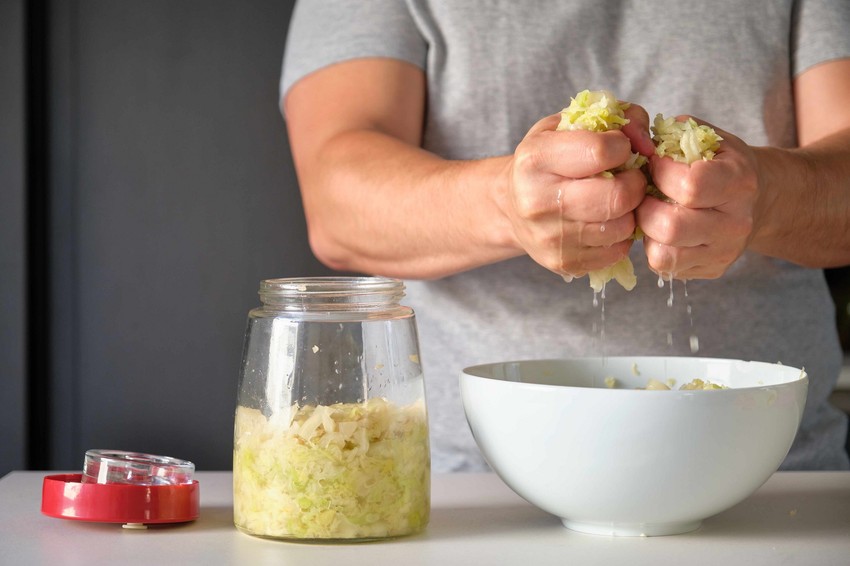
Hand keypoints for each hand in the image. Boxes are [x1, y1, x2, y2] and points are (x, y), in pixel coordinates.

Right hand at [501, 106, 650, 276]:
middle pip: (616, 196)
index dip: (622, 147)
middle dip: (635, 183)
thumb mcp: (570, 124)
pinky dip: (621, 235)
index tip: (617, 148)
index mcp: (535, 159)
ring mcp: (550, 238)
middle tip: (628, 178)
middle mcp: (536, 201)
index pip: (601, 151)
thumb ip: (617, 118)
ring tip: (616, 200)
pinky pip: (617, 251)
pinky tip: (607, 221)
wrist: (511, 206)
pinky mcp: (564, 263)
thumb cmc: (548, 160)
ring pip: (622, 226)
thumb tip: (647, 144)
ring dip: (631, 211)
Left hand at [636, 117, 758, 278]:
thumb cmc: (721, 163)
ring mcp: (724, 252)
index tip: (656, 164)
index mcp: (739, 182)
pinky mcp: (711, 270)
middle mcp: (736, 223)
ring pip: (663, 254)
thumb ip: (674, 135)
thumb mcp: (707, 138)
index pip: (689, 185)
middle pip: (671, 227)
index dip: (660, 172)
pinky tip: (661, 229)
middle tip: (644, 194)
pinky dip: (653, 247)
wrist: (759, 199)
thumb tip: (636, 144)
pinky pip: (665, 266)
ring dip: (646, 232)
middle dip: (645, 207)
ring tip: (652, 212)